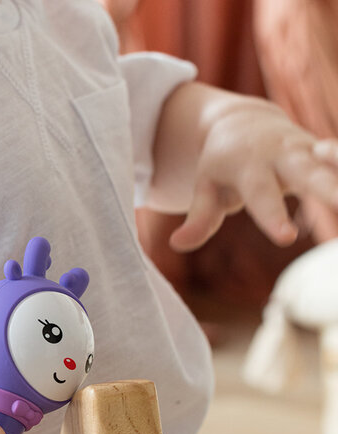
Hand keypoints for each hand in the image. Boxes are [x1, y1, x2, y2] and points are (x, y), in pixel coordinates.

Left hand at [169, 97, 337, 251]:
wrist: (242, 123)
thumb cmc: (219, 165)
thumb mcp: (204, 188)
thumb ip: (198, 218)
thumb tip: (177, 244)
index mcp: (249, 165)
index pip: (261, 194)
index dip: (272, 215)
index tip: (286, 238)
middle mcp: (284, 154)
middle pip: (310, 175)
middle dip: (330, 194)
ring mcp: (309, 150)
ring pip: (336, 166)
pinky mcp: (325, 153)